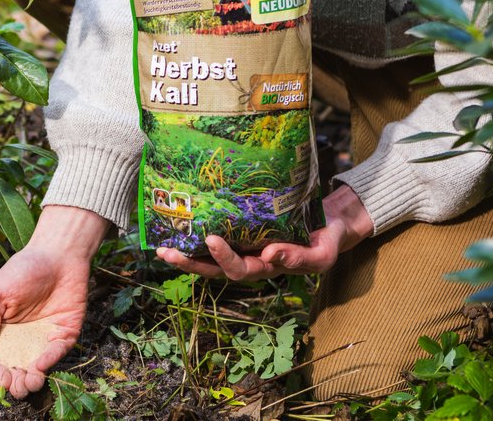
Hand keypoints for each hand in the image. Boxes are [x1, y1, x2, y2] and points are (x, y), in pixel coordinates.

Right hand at [0, 206, 106, 397]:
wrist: (57, 253)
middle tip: (18, 387)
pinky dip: (51, 360)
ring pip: (37, 367)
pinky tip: (42, 362)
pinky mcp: (65, 334)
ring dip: (34, 378)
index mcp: (1, 332)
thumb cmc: (22, 269)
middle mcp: (23, 339)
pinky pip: (58, 352)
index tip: (1, 382)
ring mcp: (44, 338)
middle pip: (17, 368)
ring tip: (31, 382)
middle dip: (17, 382)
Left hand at [157, 185, 373, 280]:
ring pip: (208, 258)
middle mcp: (250, 260)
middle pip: (214, 269)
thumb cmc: (327, 239)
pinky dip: (194, 237)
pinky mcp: (240, 232)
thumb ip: (299, 258)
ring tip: (161, 246)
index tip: (213, 239)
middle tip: (167, 252)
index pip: (240, 269)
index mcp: (266, 268)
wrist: (331, 223)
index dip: (225, 258)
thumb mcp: (322, 253)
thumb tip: (269, 254)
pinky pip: (214, 238)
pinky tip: (176, 226)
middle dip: (190, 263)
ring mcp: (244, 247)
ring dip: (185, 254)